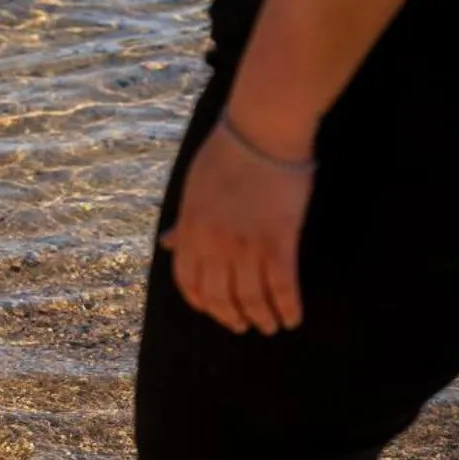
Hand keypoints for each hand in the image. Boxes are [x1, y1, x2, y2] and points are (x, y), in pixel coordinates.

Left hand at [159, 122, 311, 334]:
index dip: (201, 302)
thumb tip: (166, 244)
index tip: (213, 312)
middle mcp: (214, 243)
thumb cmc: (226, 155)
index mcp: (191, 229)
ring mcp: (246, 243)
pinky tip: (293, 317)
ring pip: (251, 297)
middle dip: (231, 317)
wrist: (260, 132)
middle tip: (244, 327)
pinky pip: (282, 286)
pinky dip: (287, 307)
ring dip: (261, 317)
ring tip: (271, 326)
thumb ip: (184, 224)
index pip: (188, 280)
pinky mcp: (279, 240)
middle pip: (219, 295)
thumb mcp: (193, 189)